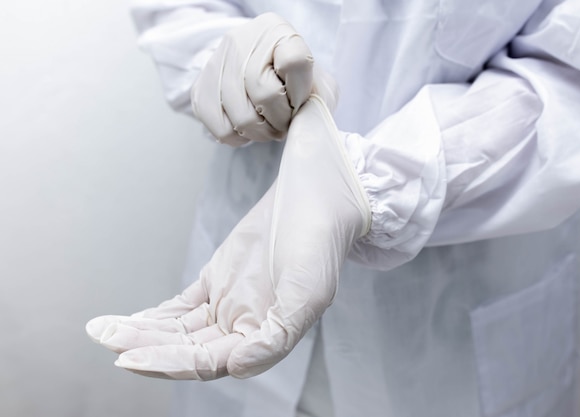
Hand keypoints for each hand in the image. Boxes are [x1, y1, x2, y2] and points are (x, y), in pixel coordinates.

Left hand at [86, 96, 369, 379]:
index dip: (169, 363)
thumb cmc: (318, 245)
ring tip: (104, 330)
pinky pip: (182, 306)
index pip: (208, 361)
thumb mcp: (307, 295)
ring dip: (143, 333)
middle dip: (145, 347)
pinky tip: (133, 321)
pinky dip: (157, 315)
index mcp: (263, 336)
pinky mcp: (218, 279)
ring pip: (179, 330)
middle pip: (186, 349)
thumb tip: (235, 367)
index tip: (130, 359)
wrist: (315, 198)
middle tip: (106, 340)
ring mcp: (228, 302)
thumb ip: (274, 337)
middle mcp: (242, 326)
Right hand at [191, 13, 336, 146]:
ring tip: (268, 127)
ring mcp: (217, 63)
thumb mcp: (316, 81)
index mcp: (276, 31)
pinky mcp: (200, 88)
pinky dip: (239, 138)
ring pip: (242, 116)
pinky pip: (221, 128)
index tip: (299, 102)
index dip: (300, 93)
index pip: (295, 62)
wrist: (258, 72)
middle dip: (280, 119)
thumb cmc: (293, 81)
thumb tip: (303, 120)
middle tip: (283, 122)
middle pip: (265, 94)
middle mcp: (242, 41)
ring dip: (261, 133)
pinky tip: (247, 129)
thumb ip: (318, 96)